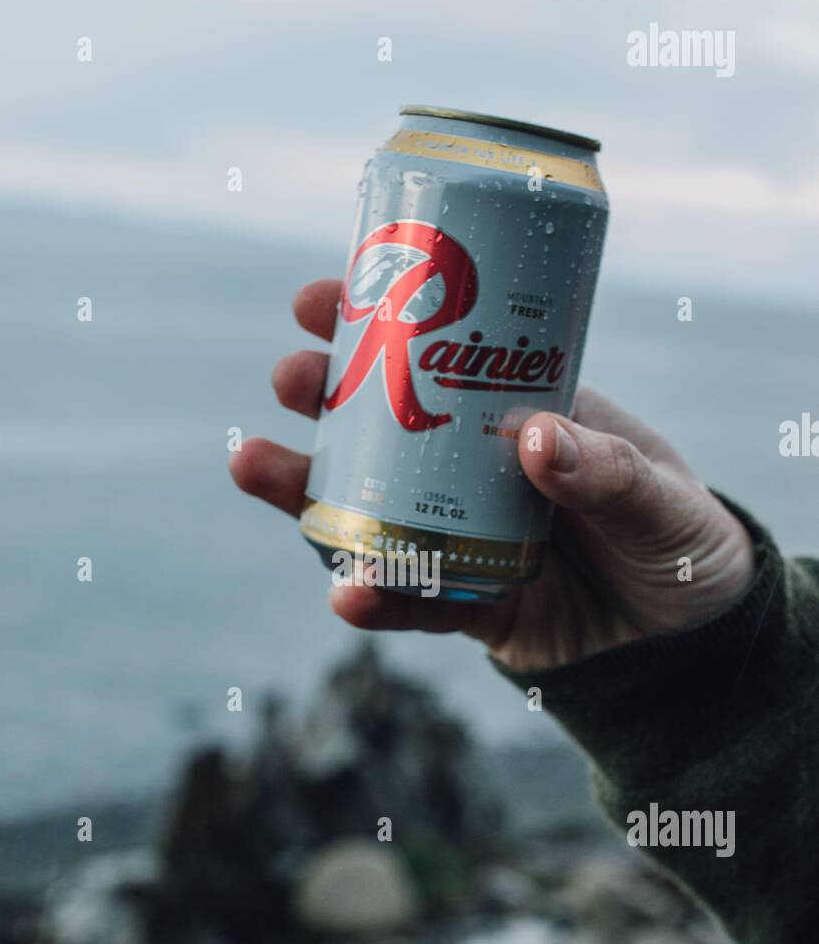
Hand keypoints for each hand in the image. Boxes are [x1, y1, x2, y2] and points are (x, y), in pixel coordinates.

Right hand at [231, 279, 755, 671]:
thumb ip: (611, 469)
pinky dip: (377, 602)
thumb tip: (534, 437)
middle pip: (381, 430)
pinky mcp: (464, 608)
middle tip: (290, 376)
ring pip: (370, 513)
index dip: (377, 322)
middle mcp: (475, 474)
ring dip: (307, 493)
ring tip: (253, 465)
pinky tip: (345, 593)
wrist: (689, 646)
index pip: (440, 356)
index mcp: (521, 414)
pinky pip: (412, 605)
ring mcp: (461, 540)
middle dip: (325, 398)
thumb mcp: (661, 496)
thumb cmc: (682, 542)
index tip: (322, 297)